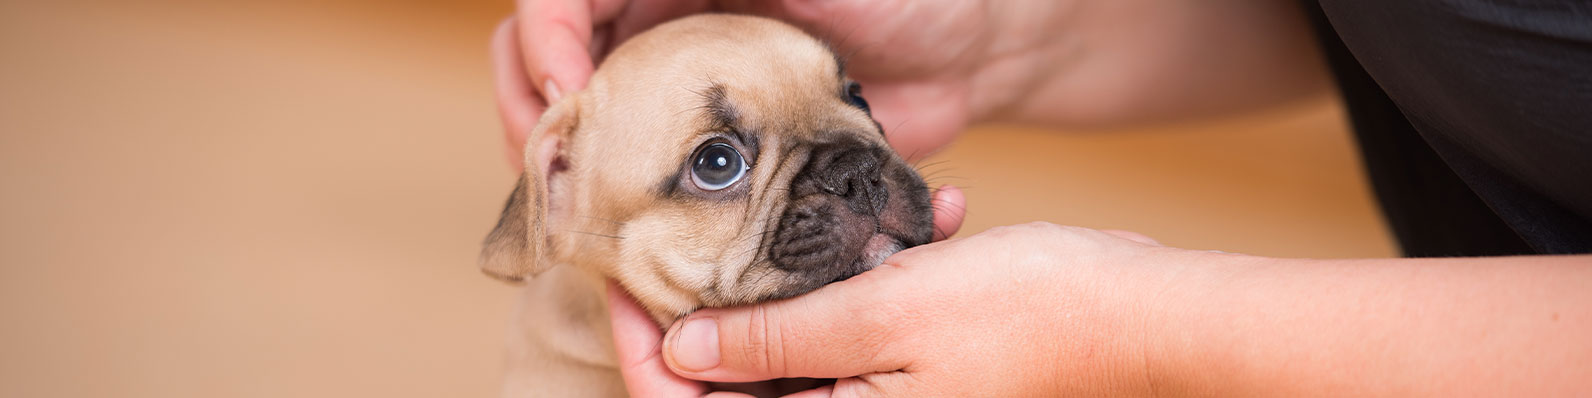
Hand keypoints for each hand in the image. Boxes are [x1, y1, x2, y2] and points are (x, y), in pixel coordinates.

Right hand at [494, 0, 1079, 167]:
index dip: (542, 39)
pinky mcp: (718, 156)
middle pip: (542, 66)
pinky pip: (645, 186)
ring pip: (578, 130)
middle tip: (554, 166)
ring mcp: (683, 95)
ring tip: (577, 215)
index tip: (573, 89)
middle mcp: (660, 30)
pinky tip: (628, 248)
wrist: (971, 55)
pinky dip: (623, 218)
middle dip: (532, 113)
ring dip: (560, 172)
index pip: (557, 0)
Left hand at [610, 220, 1208, 396]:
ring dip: (813, 280)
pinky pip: (866, 331)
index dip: (651, 354)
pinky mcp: (917, 370)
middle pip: (744, 385)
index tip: (631, 283)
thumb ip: (774, 344)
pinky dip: (876, 278)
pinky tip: (926, 223)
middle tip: (710, 231)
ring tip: (836, 217)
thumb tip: (679, 352)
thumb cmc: (1026, 319)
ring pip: (805, 348)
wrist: (1143, 316)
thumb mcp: (879, 317)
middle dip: (730, 304)